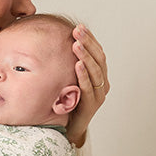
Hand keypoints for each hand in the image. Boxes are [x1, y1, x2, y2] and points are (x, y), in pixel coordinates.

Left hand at [66, 25, 109, 147]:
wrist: (68, 128)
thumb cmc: (67, 102)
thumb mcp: (67, 78)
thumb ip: (67, 64)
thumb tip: (53, 41)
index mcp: (98, 75)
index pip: (97, 53)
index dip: (90, 40)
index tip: (79, 27)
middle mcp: (102, 83)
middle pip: (99, 59)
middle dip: (88, 43)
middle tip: (77, 31)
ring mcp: (99, 94)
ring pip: (96, 71)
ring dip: (86, 56)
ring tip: (77, 44)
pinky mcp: (92, 105)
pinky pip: (89, 87)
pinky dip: (84, 75)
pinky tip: (77, 64)